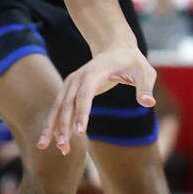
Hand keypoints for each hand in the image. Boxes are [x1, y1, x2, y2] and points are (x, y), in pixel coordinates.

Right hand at [37, 44, 155, 154]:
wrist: (115, 47)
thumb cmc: (132, 62)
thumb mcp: (144, 71)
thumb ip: (145, 87)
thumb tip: (148, 103)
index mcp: (95, 72)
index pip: (85, 93)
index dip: (82, 111)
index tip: (80, 131)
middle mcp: (78, 77)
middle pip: (68, 103)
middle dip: (64, 125)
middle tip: (63, 146)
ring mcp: (71, 83)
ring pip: (58, 106)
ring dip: (52, 126)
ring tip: (43, 146)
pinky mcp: (69, 89)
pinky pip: (59, 108)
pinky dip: (53, 123)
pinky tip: (48, 140)